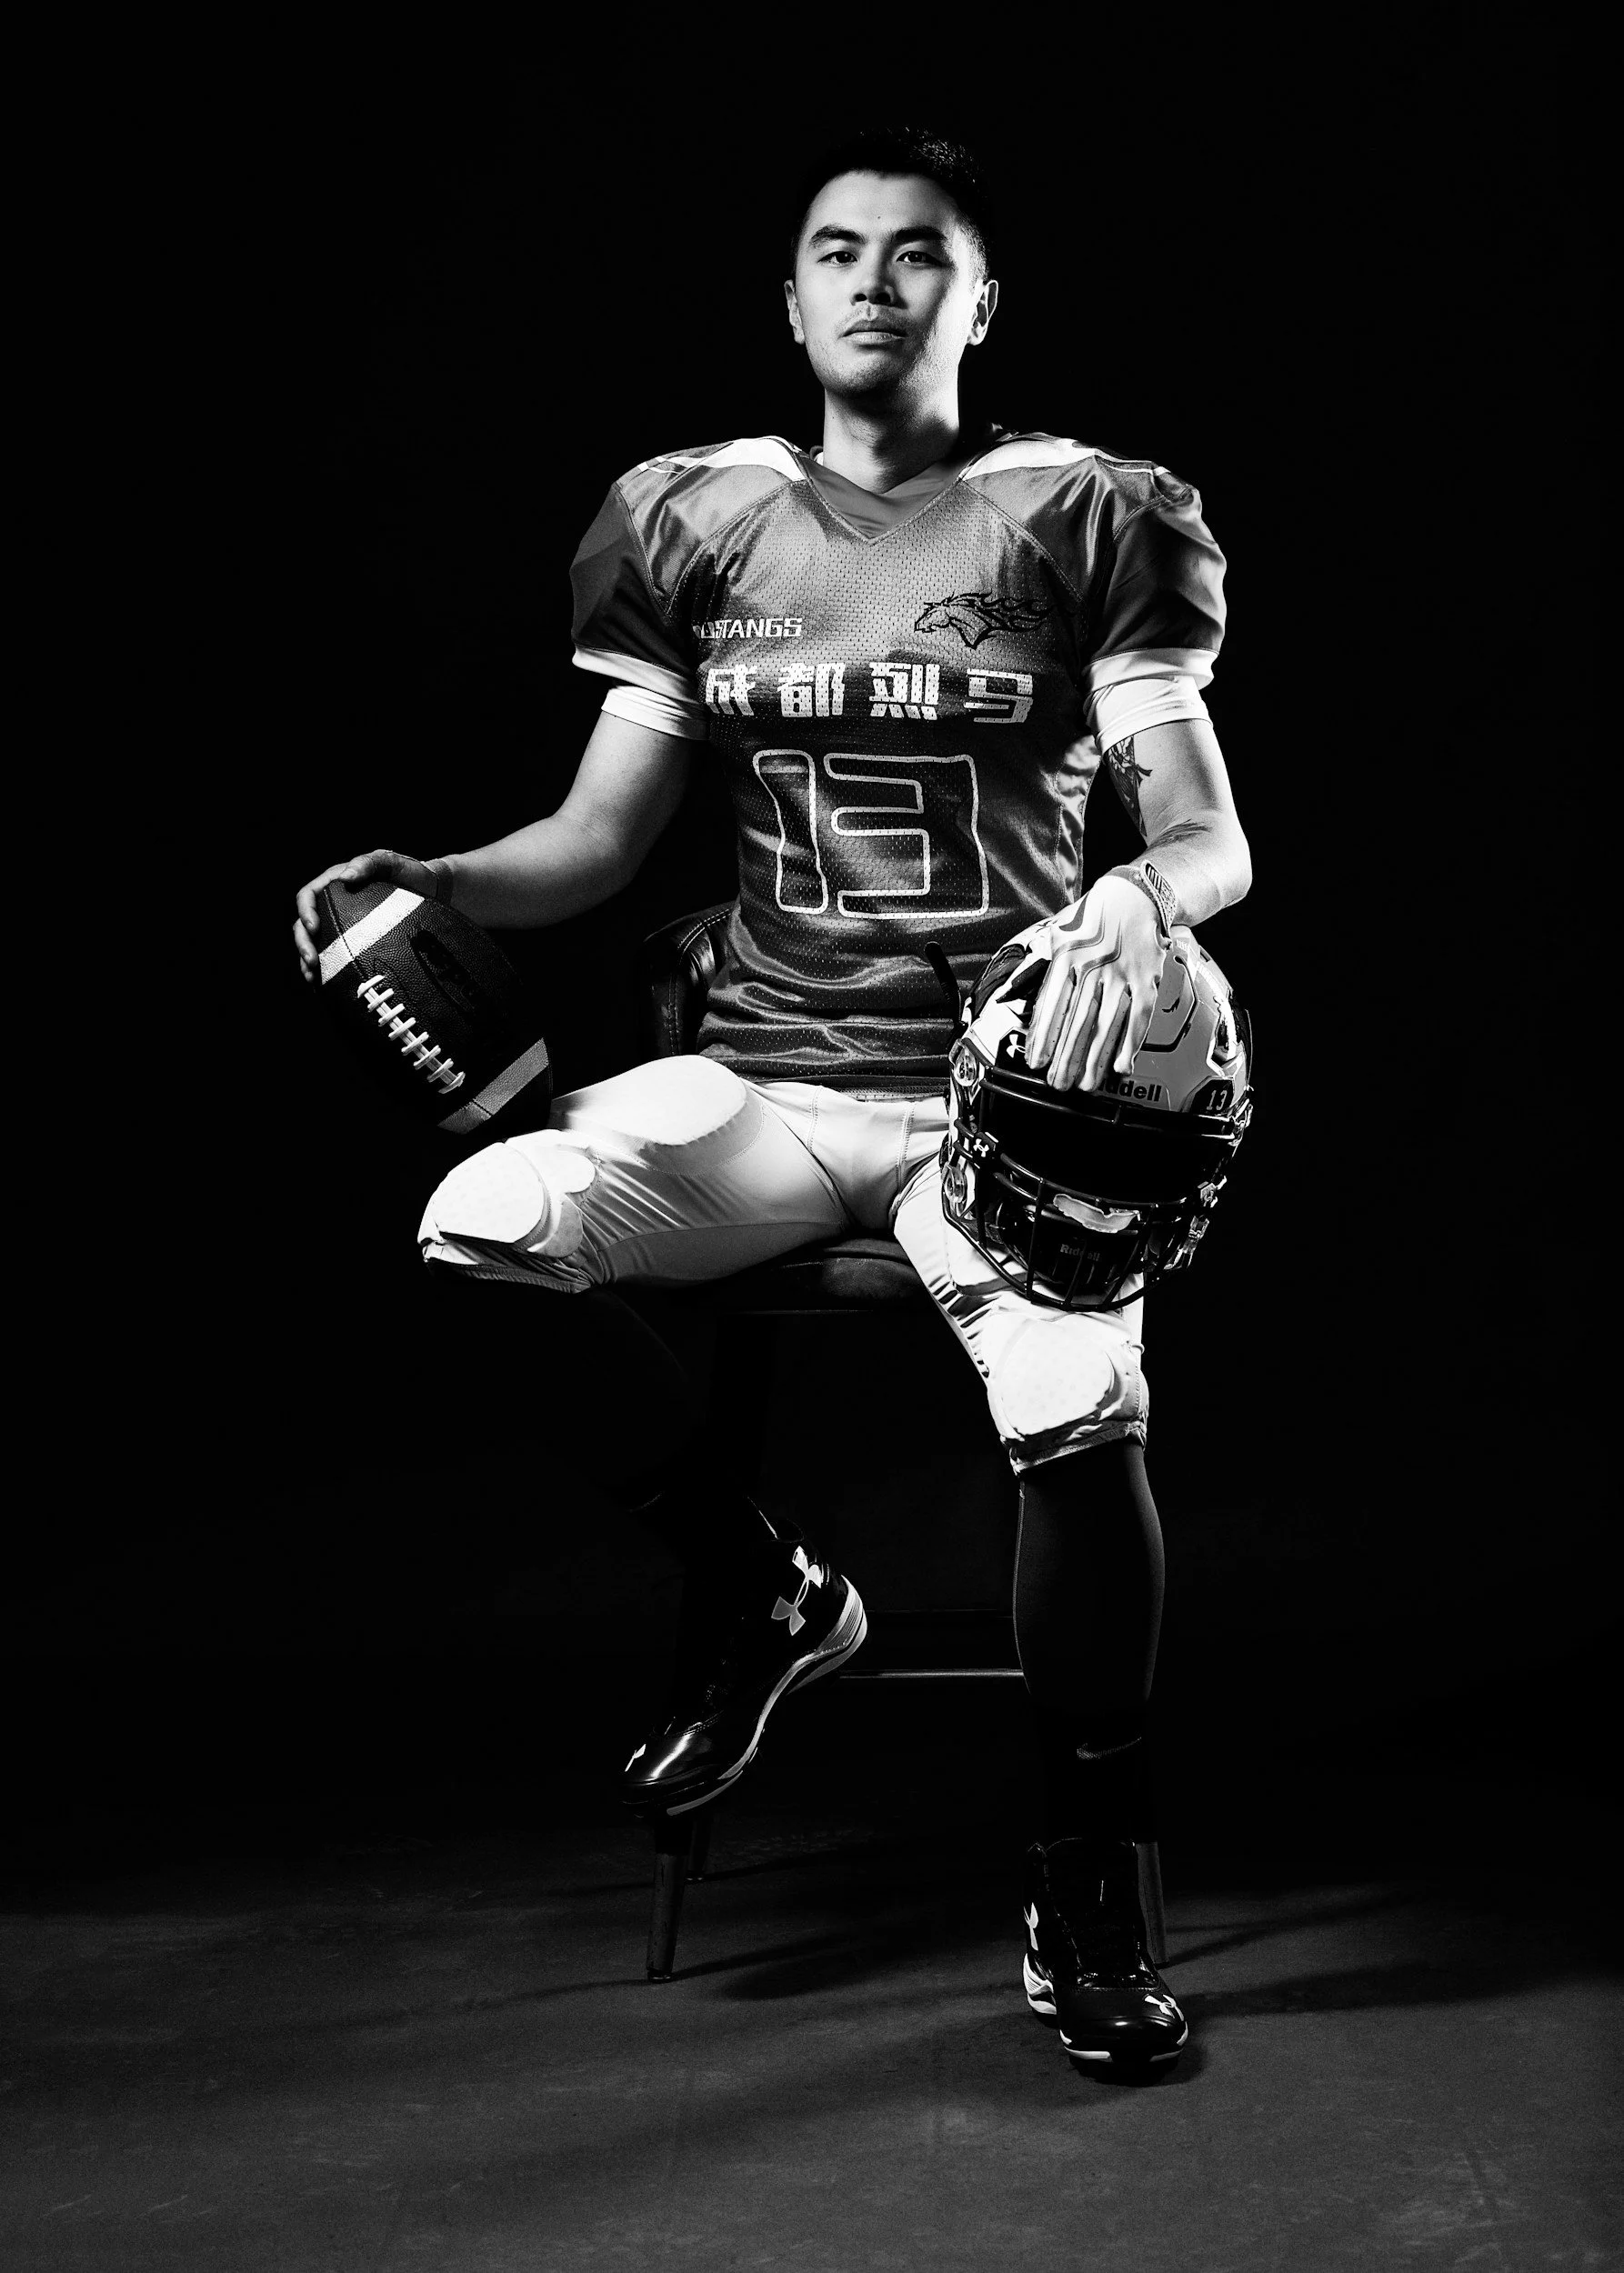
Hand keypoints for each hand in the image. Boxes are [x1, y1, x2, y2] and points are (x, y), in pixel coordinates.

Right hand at [293, 848, 439, 983]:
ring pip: (314, 943)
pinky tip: (324, 985)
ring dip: (308, 961)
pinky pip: (332, 955)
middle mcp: (333, 904)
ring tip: (313, 978)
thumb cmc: (409, 872)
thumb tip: (345, 877)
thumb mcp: (390, 862)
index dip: (305, 912)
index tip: (314, 929)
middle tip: (312, 962)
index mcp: (335, 883)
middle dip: (303, 943)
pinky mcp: (353, 940)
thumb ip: (368, 863)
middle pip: (305, 924)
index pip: (308, 896)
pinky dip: (325, 970)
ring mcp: (341, 924)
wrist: (430, 890)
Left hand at [1024, 875, 1169, 1091]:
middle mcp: (1092, 969)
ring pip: (1106, 1025)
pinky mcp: (1146, 980)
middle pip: (1077, 1022)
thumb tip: (1009, 992)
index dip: (1044, 1038)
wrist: (1135, 894)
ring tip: (1086, 1084)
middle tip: (1059, 1084)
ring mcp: (1121, 976)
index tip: (1036, 1062)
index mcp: (1066, 959)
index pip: (1052, 1006)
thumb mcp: (1055, 935)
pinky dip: (1131, 1043)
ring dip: (1095, 1059)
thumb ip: (1038, 966)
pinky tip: (1121, 1066)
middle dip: (1067, 1058)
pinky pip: (1138, 1017)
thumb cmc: (1091, 918)